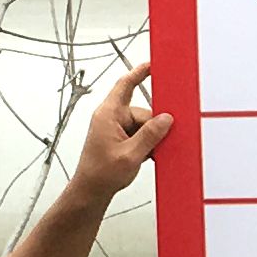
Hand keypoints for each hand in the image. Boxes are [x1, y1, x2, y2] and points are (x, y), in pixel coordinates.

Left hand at [68, 58, 172, 206]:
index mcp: (108, 114)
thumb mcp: (132, 154)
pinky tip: (147, 157)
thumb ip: (150, 134)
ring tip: (149, 155)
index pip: (125, 85)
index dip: (139, 73)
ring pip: (142, 126)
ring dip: (150, 140)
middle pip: (141, 112)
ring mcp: (114, 129)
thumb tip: (165, 119)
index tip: (153, 65)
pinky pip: (138, 136)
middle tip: (161, 142)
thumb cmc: (101, 173)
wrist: (91, 191)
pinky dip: (146, 145)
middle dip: (154, 127)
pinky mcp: (118, 139)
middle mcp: (110, 118)